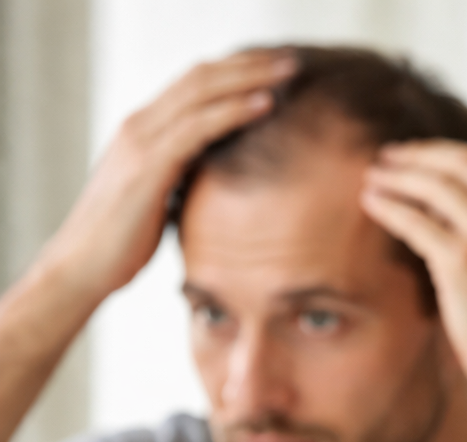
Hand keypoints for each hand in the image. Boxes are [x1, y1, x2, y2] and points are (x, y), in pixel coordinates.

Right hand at [34, 49, 296, 304]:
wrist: (82, 266)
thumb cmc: (124, 240)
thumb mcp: (160, 197)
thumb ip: (183, 176)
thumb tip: (219, 178)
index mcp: (143, 129)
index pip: (193, 83)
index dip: (234, 69)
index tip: (275, 66)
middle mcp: (140, 124)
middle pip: (201, 76)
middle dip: (249, 64)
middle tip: (292, 59)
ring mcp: (140, 141)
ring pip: (201, 92)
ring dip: (250, 77)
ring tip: (291, 70)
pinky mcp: (147, 167)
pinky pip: (196, 128)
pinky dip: (233, 111)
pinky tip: (266, 103)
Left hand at [360, 142, 466, 394]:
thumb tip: (463, 214)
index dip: (451, 156)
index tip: (425, 158)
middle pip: (461, 165)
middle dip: (420, 156)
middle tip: (390, 157)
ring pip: (435, 185)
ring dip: (400, 175)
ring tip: (375, 176)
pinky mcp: (461, 262)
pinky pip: (415, 220)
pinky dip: (389, 206)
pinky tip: (371, 202)